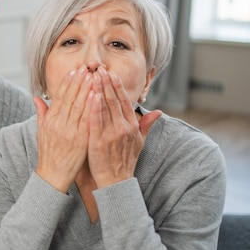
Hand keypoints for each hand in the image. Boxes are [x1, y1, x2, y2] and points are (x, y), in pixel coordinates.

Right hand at [34, 67, 92, 192]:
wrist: (53, 175)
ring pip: (79, 106)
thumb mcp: (41, 132)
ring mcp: (70, 131)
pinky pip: (87, 119)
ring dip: (87, 89)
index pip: (60, 96)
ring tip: (93, 76)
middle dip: (79, 81)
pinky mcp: (80, 139)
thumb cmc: (48, 154)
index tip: (74, 71)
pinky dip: (91, 106)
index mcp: (50, 120)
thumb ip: (41, 113)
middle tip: (86, 67)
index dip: (67, 82)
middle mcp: (59, 123)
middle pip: (70, 97)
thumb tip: (36, 98)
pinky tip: (97, 95)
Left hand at [86, 68, 160, 186]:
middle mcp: (123, 127)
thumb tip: (159, 111)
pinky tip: (90, 95)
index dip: (117, 86)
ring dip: (99, 89)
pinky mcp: (99, 141)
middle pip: (114, 100)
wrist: (116, 182)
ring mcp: (111, 134)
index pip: (124, 101)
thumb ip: (146, 125)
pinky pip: (96, 121)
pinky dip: (94, 107)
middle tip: (99, 68)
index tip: (111, 73)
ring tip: (93, 75)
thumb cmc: (125, 161)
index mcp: (131, 126)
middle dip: (106, 82)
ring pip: (105, 107)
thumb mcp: (140, 142)